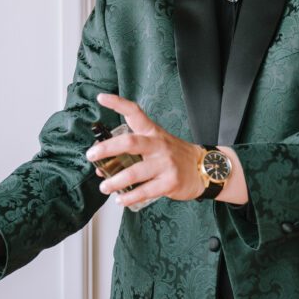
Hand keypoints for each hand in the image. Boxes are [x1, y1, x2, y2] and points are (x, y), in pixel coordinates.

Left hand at [89, 93, 206, 205]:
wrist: (206, 168)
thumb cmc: (175, 155)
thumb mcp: (156, 145)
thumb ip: (131, 154)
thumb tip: (102, 168)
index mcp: (153, 132)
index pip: (135, 112)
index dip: (118, 104)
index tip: (101, 98)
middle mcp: (158, 145)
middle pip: (130, 143)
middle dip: (107, 149)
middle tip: (92, 155)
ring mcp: (164, 164)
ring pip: (134, 172)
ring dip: (115, 181)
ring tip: (104, 186)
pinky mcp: (170, 182)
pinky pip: (145, 191)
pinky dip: (129, 197)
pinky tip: (121, 199)